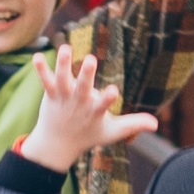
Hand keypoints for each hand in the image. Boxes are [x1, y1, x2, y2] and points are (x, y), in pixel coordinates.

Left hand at [10, 43, 156, 170]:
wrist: (57, 145)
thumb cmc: (89, 135)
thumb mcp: (112, 132)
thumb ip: (133, 124)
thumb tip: (157, 124)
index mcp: (95, 112)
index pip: (104, 105)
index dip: (108, 98)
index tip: (113, 90)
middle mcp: (78, 104)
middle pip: (83, 88)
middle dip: (86, 74)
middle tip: (91, 59)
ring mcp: (63, 98)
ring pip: (62, 80)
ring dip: (63, 65)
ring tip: (66, 48)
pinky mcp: (51, 94)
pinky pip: (45, 81)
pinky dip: (41, 70)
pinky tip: (36, 56)